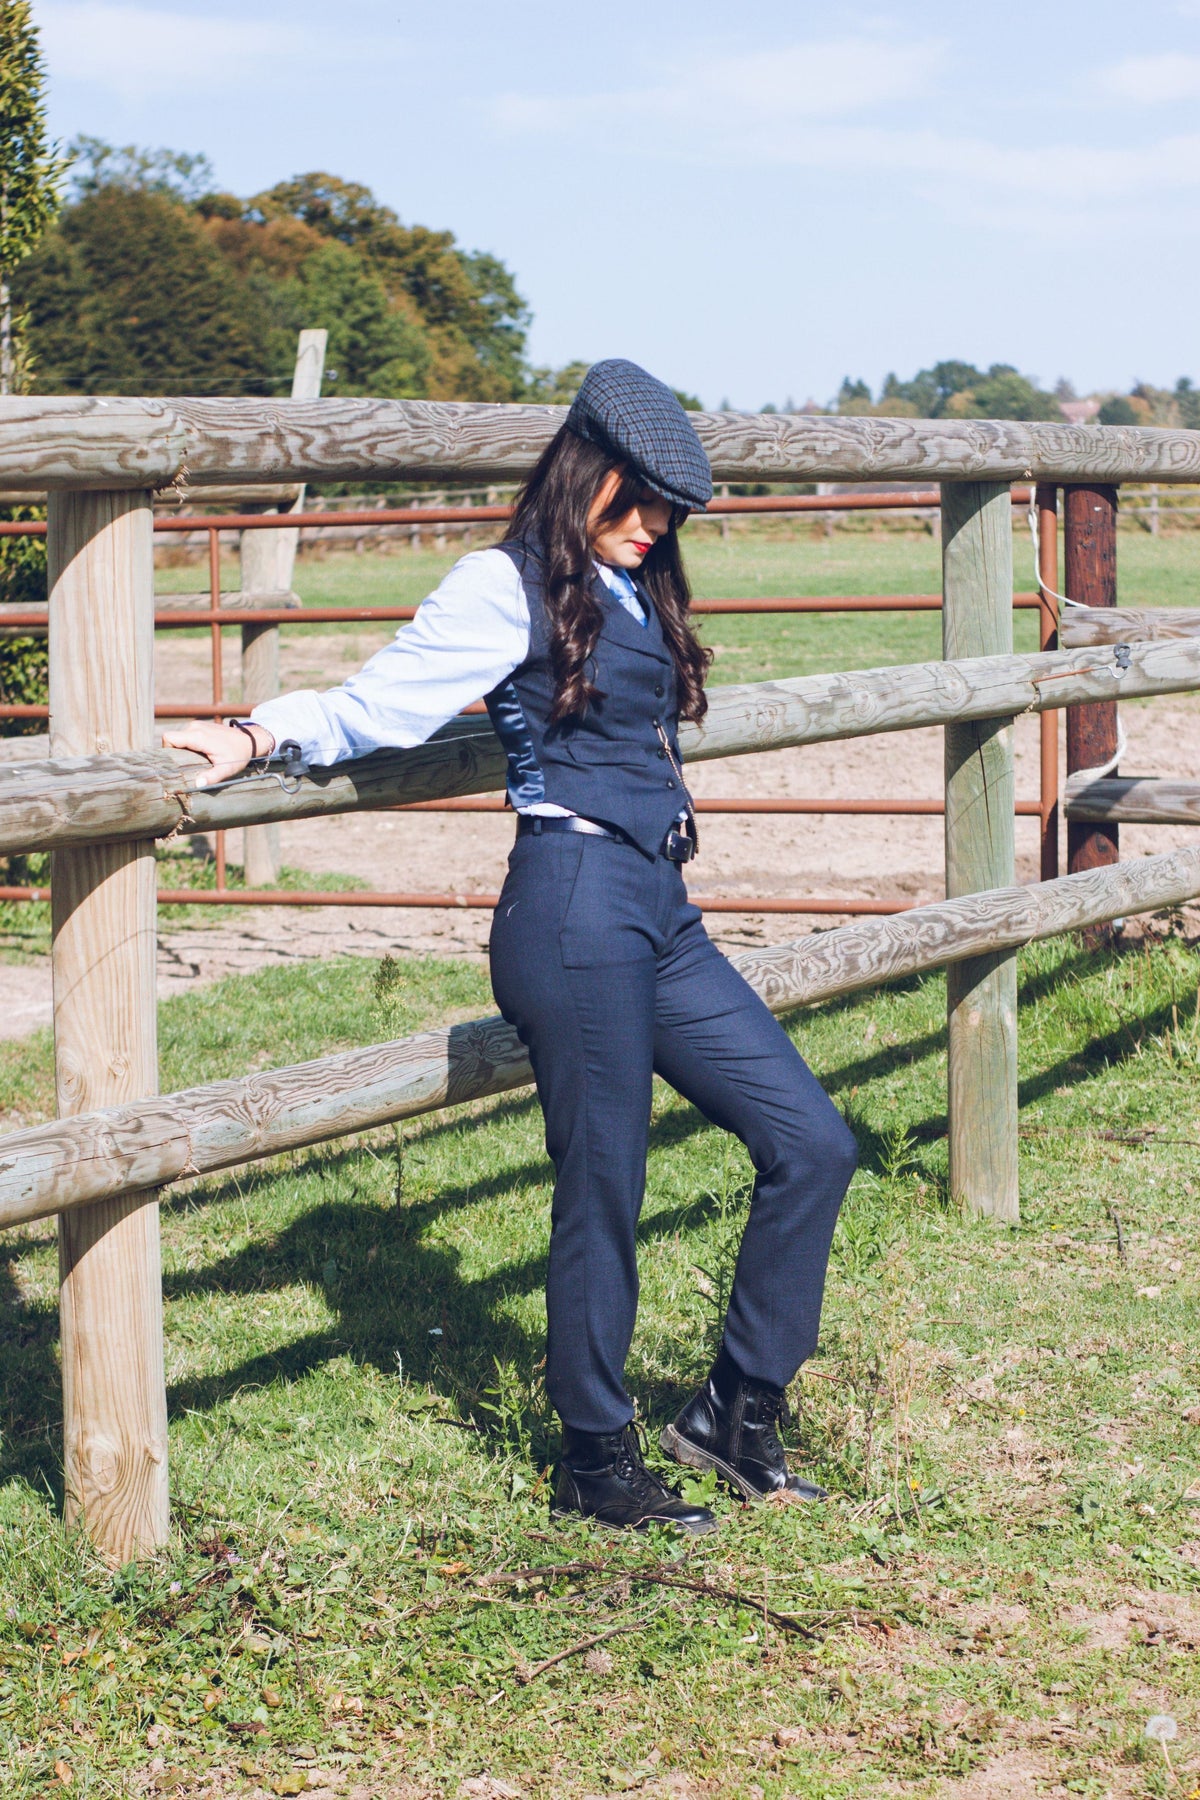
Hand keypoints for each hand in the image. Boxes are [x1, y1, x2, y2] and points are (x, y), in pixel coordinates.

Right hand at [161, 719, 275, 787]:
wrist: (250, 740)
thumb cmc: (239, 755)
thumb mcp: (226, 769)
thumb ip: (212, 777)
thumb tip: (197, 785)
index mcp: (197, 736)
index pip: (169, 738)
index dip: (167, 750)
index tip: (176, 763)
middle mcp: (195, 727)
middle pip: (172, 739)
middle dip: (175, 753)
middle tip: (187, 766)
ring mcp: (197, 725)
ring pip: (179, 738)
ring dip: (183, 749)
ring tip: (196, 761)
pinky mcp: (200, 726)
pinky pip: (186, 735)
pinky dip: (189, 745)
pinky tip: (200, 754)